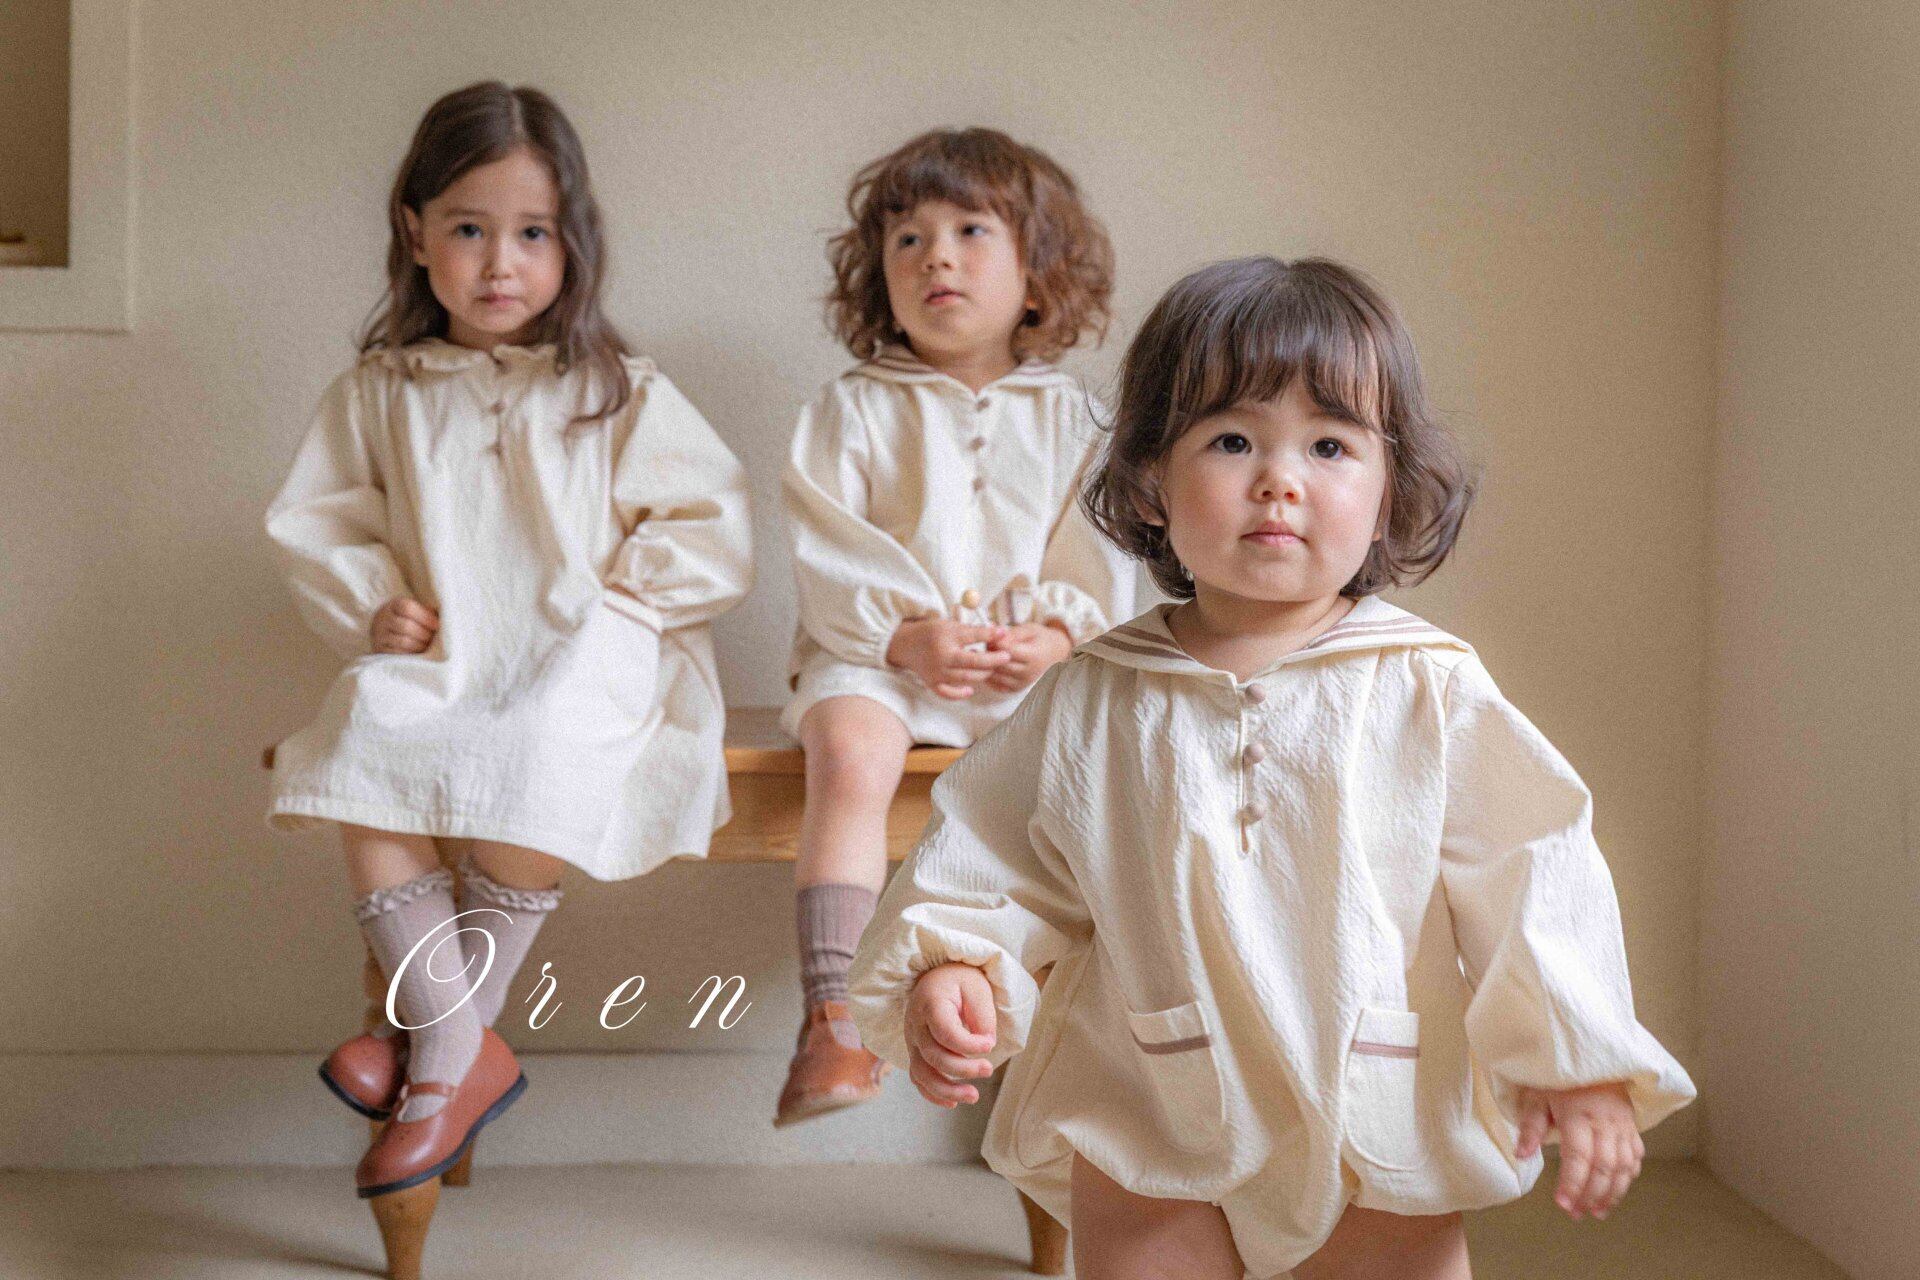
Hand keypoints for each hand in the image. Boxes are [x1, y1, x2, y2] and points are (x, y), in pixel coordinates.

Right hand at [370, 597, 438, 653]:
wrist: (385, 631)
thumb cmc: (410, 620)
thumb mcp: (416, 611)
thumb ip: (429, 612)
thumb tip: (448, 616)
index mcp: (394, 605)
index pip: (407, 607)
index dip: (425, 617)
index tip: (438, 625)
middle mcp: (383, 619)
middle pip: (405, 626)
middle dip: (424, 634)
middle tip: (434, 639)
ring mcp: (379, 635)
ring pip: (402, 642)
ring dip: (420, 646)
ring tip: (428, 647)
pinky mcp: (380, 650)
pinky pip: (397, 654)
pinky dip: (411, 655)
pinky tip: (419, 654)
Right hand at [885, 617, 1011, 698]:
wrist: (906, 645)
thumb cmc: (932, 633)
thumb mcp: (950, 625)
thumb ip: (973, 630)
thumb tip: (1000, 632)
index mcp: (945, 637)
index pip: (973, 636)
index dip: (991, 634)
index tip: (1004, 632)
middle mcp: (941, 656)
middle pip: (973, 662)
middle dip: (993, 660)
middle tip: (1006, 656)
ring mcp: (937, 672)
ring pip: (966, 678)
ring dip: (982, 674)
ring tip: (990, 668)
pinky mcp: (932, 683)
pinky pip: (948, 694)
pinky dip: (960, 694)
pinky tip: (970, 689)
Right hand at [903, 962, 997, 1106]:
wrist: (937, 976)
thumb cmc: (960, 980)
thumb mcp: (977, 987)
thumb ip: (982, 1016)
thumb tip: (986, 1046)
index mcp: (930, 1003)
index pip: (945, 1032)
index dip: (968, 1045)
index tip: (990, 1045)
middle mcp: (915, 1024)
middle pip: (933, 1055)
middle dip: (962, 1069)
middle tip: (989, 1069)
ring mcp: (912, 1040)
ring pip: (922, 1073)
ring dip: (947, 1090)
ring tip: (973, 1096)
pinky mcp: (915, 1052)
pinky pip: (918, 1078)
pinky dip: (933, 1094)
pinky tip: (953, 1102)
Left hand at [984, 622, 1073, 693]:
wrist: (1053, 653)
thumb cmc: (1040, 638)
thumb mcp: (1029, 629)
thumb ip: (1012, 633)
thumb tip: (994, 635)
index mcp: (1034, 656)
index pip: (1008, 651)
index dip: (996, 641)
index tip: (991, 634)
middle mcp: (1029, 673)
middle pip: (1000, 664)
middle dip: (989, 652)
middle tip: (987, 642)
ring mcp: (1022, 683)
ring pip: (995, 675)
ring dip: (987, 664)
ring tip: (988, 652)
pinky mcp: (1016, 689)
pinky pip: (996, 684)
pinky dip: (989, 674)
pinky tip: (990, 664)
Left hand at [1516, 1081, 1643, 1219]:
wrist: (1593, 1058)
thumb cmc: (1560, 1079)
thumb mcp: (1537, 1095)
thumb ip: (1531, 1126)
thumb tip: (1521, 1155)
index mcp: (1578, 1114)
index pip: (1578, 1156)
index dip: (1572, 1183)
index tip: (1562, 1204)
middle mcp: (1604, 1122)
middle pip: (1603, 1167)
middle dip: (1590, 1195)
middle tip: (1576, 1214)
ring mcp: (1622, 1126)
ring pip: (1624, 1167)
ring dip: (1612, 1193)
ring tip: (1596, 1212)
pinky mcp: (1632, 1127)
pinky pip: (1635, 1158)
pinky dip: (1627, 1179)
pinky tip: (1615, 1192)